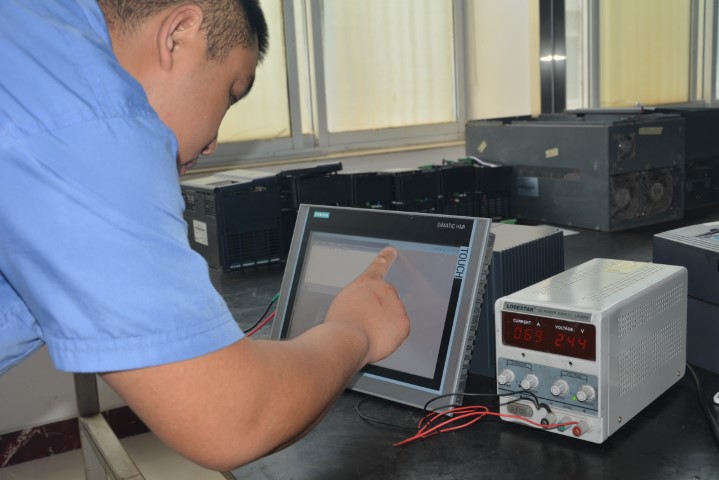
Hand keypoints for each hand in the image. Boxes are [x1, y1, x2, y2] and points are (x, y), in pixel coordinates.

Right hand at [324, 246, 409, 364]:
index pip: (379, 265)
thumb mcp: (344, 301)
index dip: (386, 257)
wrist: (347, 339)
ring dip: (384, 326)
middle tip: (366, 324)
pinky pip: (399, 331)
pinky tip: (377, 339)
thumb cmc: (341, 323)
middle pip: (388, 300)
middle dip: (381, 311)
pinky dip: (391, 337)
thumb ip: (359, 299)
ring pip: (393, 317)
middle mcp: (385, 289)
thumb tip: (364, 308)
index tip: (392, 250)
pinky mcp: (404, 323)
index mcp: (367, 282)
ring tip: (367, 333)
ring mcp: (396, 305)